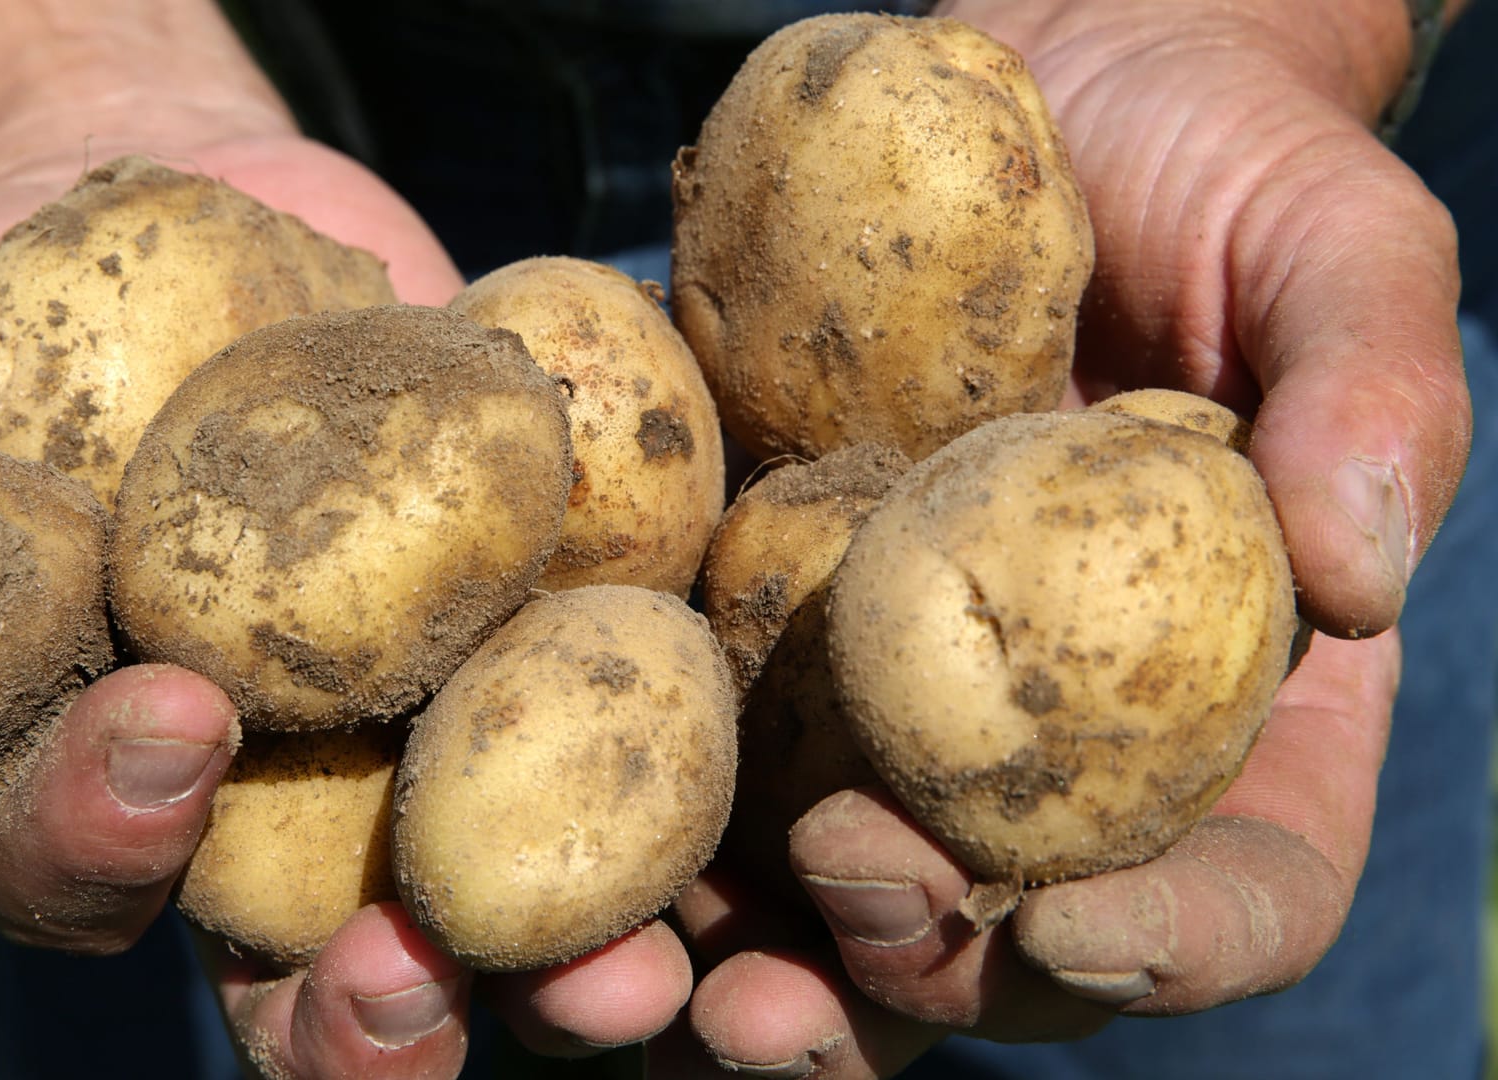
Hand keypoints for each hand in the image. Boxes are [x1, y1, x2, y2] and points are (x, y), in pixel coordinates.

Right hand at [0, 80, 689, 1077]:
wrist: (161, 223)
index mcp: (76, 783)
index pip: (78, 863)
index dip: (107, 830)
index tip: (163, 726)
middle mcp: (255, 808)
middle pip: (303, 967)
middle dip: (362, 1011)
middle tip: (416, 980)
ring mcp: (406, 740)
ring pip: (484, 902)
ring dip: (558, 966)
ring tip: (637, 975)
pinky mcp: (531, 648)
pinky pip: (611, 740)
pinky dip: (682, 793)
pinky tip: (752, 796)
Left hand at [668, 0, 1469, 1072]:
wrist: (1031, 100)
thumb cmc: (1217, 167)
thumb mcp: (1331, 246)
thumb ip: (1371, 396)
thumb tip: (1359, 576)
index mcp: (1229, 703)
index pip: (1240, 886)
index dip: (1172, 945)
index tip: (1071, 931)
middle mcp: (1049, 736)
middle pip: (990, 937)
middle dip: (889, 984)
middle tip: (788, 992)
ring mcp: (888, 692)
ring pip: (815, 889)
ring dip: (725, 963)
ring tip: (638, 992)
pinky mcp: (755, 616)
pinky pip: (689, 738)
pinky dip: (617, 811)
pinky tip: (532, 841)